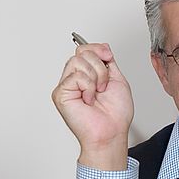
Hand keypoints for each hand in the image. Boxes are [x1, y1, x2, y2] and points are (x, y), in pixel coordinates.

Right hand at [51, 42, 133, 169]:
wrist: (112, 132)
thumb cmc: (115, 114)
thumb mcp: (117, 80)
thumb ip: (108, 62)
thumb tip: (102, 47)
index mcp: (87, 75)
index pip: (85, 49)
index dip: (98, 49)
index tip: (109, 58)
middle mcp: (75, 78)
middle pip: (82, 52)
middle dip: (100, 66)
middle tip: (104, 85)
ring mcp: (66, 85)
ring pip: (78, 60)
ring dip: (95, 77)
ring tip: (97, 93)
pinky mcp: (61, 93)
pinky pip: (75, 76)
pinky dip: (88, 87)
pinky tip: (89, 99)